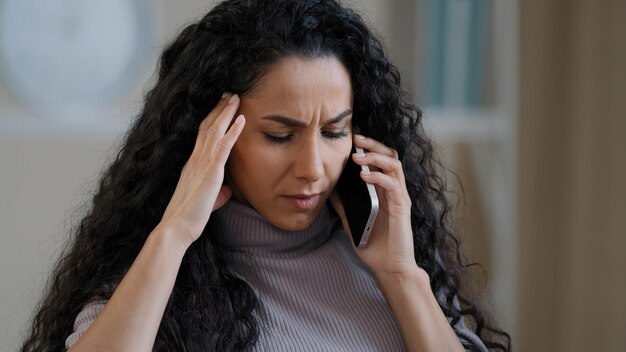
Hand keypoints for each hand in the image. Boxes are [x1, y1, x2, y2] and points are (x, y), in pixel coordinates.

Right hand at [156, 93, 244, 247]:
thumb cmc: (188, 218)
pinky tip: (241, 120)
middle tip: (229, 93)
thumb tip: (226, 192)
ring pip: (215, 131)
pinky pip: (224, 147)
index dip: (212, 119)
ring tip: (236, 97)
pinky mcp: (210, 172)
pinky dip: (233, 131)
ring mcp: (202, 164)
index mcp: (192, 165)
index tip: (221, 106)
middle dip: (219, 108)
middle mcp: (195, 160)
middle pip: (208, 126)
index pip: (203, 135)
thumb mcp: (205, 202)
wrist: (176, 228)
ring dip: (227, 112)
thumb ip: (216, 193)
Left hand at [330, 134, 417, 277]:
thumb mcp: (352, 221)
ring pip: (394, 165)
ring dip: (375, 157)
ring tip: (358, 156)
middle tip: (357, 139)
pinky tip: (365, 176)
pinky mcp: (402, 207)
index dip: (369, 148)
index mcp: (384, 192)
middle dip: (374, 145)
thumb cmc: (374, 246)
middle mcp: (394, 191)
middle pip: (390, 156)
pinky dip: (379, 177)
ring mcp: (400, 198)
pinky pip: (394, 185)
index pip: (380, 161)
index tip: (352, 140)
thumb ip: (343, 205)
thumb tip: (329, 189)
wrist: (389, 268)